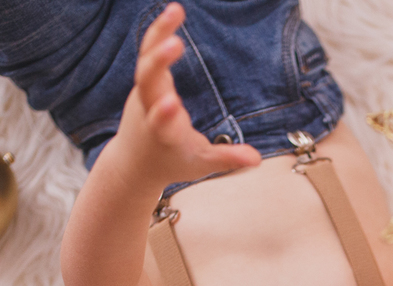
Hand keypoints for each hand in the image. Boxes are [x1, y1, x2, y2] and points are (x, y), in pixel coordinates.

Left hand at [116, 3, 259, 184]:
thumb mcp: (201, 164)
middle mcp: (148, 108)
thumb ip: (227, 159)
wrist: (136, 160)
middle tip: (175, 44)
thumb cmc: (172, 161)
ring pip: (146, 60)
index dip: (164, 115)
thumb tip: (256, 159)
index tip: (171, 104)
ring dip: (159, 34)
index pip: (160, 124)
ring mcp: (144, 91)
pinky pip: (149, 50)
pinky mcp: (145, 79)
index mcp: (163, 134)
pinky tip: (175, 11)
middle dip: (158, 63)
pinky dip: (160, 30)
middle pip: (147, 82)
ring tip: (176, 10)